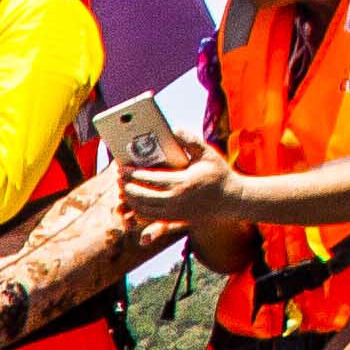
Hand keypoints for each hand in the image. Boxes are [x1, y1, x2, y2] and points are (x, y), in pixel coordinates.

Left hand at [121, 140, 246, 233]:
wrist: (231, 199)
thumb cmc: (219, 174)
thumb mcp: (207, 153)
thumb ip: (190, 140)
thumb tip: (174, 128)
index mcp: (182, 182)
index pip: (150, 179)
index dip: (133, 174)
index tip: (122, 168)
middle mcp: (176, 200)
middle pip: (142, 196)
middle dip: (127, 187)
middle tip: (119, 179)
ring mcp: (174, 212)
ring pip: (143, 209)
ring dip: (131, 200)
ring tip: (124, 189)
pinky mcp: (175, 220)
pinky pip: (150, 217)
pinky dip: (139, 210)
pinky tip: (134, 201)